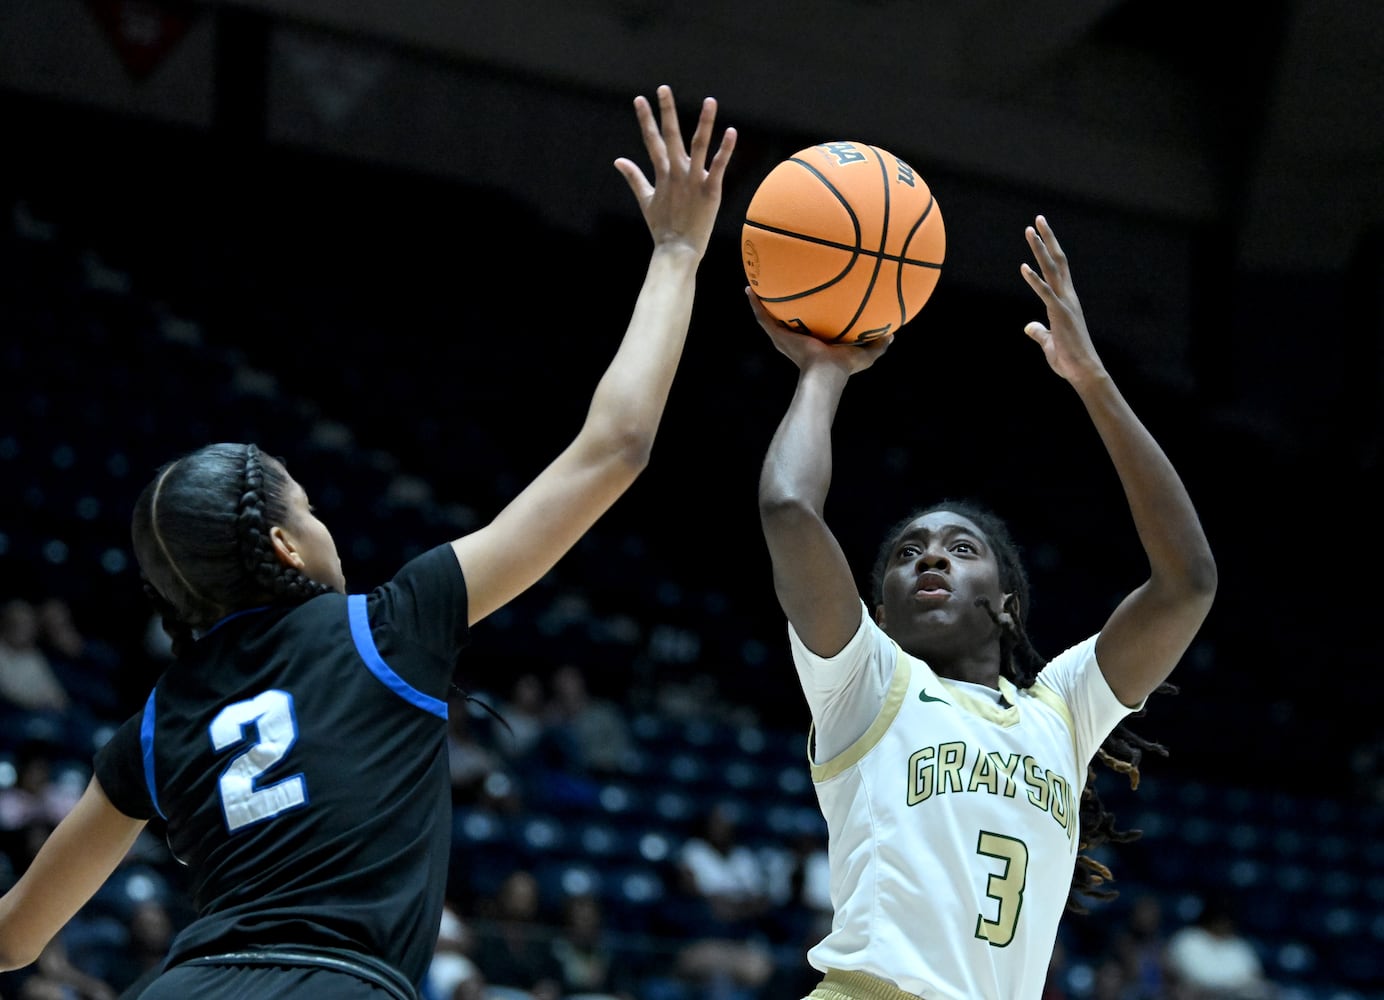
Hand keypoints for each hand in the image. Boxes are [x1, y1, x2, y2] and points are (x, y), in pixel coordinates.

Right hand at [614, 84, 736, 257]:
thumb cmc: (663, 228)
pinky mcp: (711, 191)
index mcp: (662, 174)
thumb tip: (618, 160)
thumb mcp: (646, 200)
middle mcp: (676, 173)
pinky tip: (731, 131)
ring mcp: (694, 181)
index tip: (640, 99)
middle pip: (670, 136)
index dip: (645, 119)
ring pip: (698, 146)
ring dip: (704, 123)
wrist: (677, 251)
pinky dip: (725, 149)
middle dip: (666, 111)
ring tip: (710, 101)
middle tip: (663, 88)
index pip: (651, 141)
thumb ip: (634, 178)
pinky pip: (718, 166)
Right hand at [747, 287, 891, 373]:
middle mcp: (796, 339)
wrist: (825, 373)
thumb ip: (878, 344)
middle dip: (784, 306)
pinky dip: (754, 303)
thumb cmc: (844, 367)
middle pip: (787, 319)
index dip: (809, 314)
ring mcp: (784, 337)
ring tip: (757, 285)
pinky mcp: (777, 335)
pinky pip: (763, 317)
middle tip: (781, 288)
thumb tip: (893, 333)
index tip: (809, 300)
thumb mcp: (866, 354)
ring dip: (762, 303)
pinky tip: (749, 289)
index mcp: (815, 342)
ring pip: (770, 317)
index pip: (810, 326)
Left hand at [1019, 215, 1106, 385]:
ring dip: (1040, 250)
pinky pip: (1045, 294)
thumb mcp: (1049, 343)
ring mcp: (1064, 304)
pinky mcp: (1060, 315)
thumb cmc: (1069, 360)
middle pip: (1057, 261)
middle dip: (1047, 240)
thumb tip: (1029, 326)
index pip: (1058, 269)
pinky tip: (1023, 267)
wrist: (1084, 373)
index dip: (1050, 250)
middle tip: (1038, 219)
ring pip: (1051, 270)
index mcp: (1066, 301)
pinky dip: (1034, 280)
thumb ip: (1040, 332)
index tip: (1041, 233)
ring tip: (1029, 231)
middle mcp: (1067, 297)